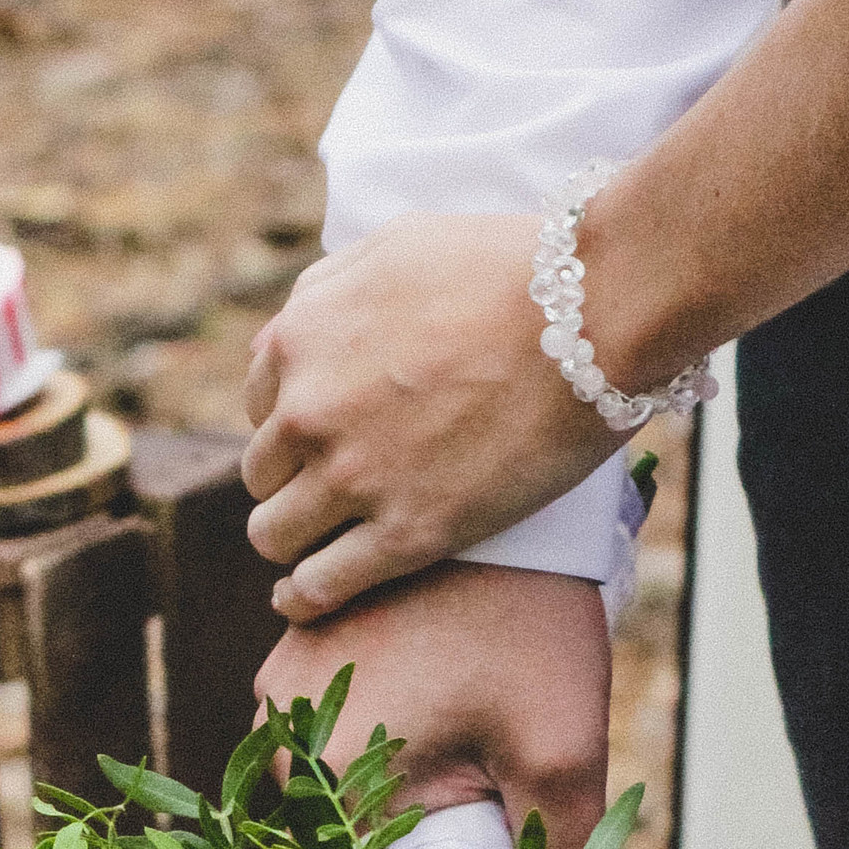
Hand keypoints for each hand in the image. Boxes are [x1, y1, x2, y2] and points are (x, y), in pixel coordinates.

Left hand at [241, 214, 614, 621]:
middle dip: (294, 481)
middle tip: (335, 492)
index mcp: (301, 340)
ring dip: (293, 541)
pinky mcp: (405, 536)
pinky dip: (304, 597)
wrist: (589, 316)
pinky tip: (305, 599)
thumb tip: (278, 342)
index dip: (292, 425)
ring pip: (275, 535)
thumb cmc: (507, 271)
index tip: (323, 440)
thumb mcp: (394, 249)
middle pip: (263, 474)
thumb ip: (326, 293)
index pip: (260, 405)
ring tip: (319, 548)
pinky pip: (319, 587)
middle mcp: (309, 413)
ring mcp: (354, 479)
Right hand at [253, 560, 614, 848]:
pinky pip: (336, 728)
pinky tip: (445, 707)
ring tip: (470, 745)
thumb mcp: (563, 751)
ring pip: (341, 785)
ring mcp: (280, 684)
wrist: (506, 499)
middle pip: (348, 840)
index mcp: (322, 772)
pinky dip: (385, 738)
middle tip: (491, 794)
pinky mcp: (297, 649)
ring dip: (398, 791)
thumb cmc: (530, 625)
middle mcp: (277, 730)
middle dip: (417, 842)